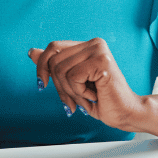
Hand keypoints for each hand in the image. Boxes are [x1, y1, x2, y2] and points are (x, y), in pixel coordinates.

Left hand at [30, 39, 147, 131]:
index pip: (53, 47)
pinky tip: (95, 95)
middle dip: (59, 87)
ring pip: (62, 70)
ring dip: (71, 92)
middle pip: (54, 61)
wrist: (125, 113)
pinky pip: (73, 77)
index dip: (42, 67)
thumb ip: (53, 66)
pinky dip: (80, 93)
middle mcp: (94, 43)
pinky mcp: (102, 61)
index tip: (43, 84)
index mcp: (87, 46)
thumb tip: (32, 52)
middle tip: (75, 100)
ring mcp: (99, 50)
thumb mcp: (71, 82)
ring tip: (88, 97)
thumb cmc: (102, 100)